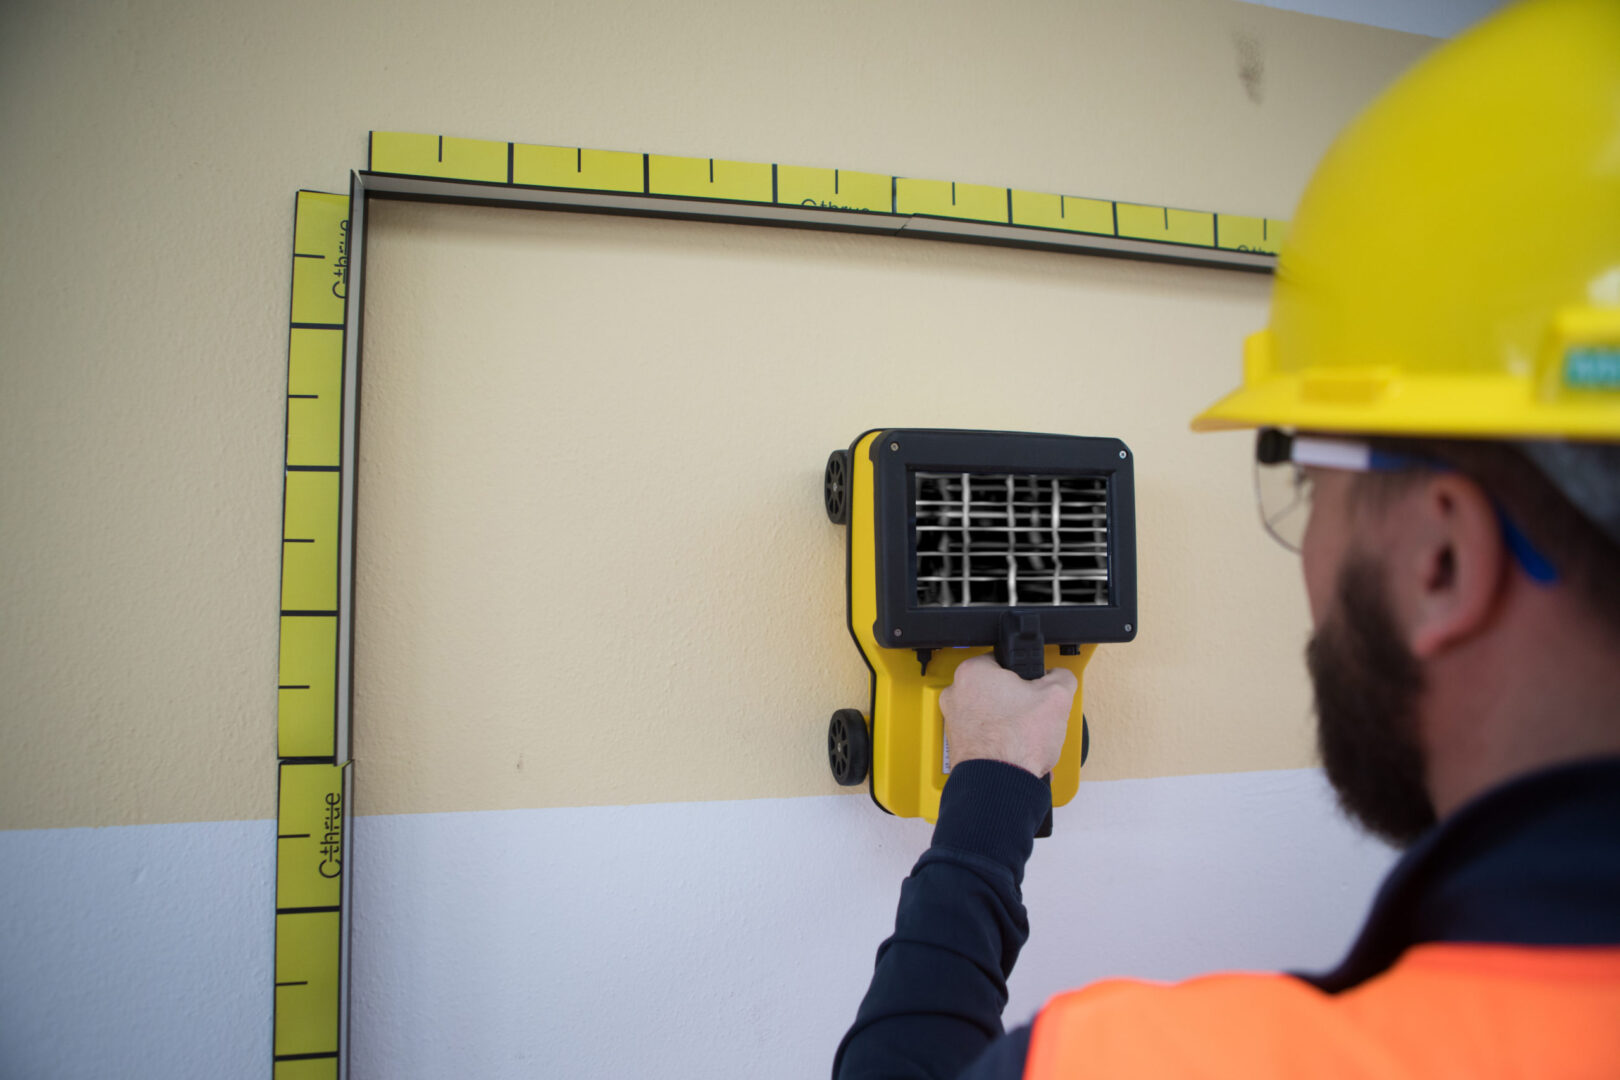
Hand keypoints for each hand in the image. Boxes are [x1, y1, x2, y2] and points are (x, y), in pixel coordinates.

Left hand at [939, 654, 1077, 777]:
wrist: (1000, 785)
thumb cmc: (1017, 743)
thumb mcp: (1057, 697)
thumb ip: (1060, 676)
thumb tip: (1059, 676)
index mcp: (973, 672)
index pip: (1005, 660)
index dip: (1027, 675)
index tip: (1035, 687)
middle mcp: (956, 693)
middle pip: (998, 688)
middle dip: (1019, 701)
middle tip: (1034, 714)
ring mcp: (953, 721)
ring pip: (992, 713)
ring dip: (1011, 723)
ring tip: (1028, 735)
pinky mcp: (958, 744)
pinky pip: (985, 735)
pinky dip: (1001, 741)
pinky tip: (1017, 750)